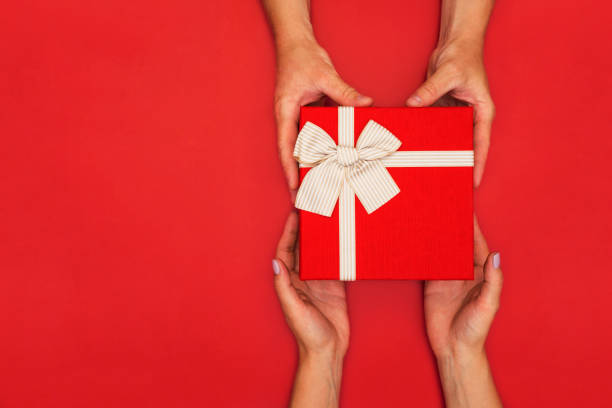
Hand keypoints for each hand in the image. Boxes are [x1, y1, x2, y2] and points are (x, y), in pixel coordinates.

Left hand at [273, 211, 348, 406]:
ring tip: (327, 215)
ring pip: (319, 251)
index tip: (294, 212)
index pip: (286, 250)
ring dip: (321, 235)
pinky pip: (336, 262)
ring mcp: (319, 280)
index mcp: (289, 281)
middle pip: (302, 246)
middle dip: (304, 227)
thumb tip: (276, 264)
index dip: (289, 231)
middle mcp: (302, 278)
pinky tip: (343, 237)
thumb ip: (284, 287)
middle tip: (310, 206)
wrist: (327, 352)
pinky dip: (338, 249)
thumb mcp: (294, 310)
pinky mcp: (335, 285)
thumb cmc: (307, 334)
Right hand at [275, 39, 372, 197]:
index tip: (294, 187)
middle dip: (301, 173)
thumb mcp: (324, 74)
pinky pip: (317, 133)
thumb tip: (365, 104)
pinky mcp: (309, 112)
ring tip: (324, 184)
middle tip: (310, 195)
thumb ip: (343, 91)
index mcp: (285, 111)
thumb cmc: (301, 57)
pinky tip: (336, 159)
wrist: (296, 43)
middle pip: (295, 151)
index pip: (286, 145)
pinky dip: (324, 147)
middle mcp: (290, 117)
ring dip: (313, 162)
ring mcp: (299, 116)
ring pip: (306, 144)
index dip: (290, 168)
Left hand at [407, 39, 494, 186]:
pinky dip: (427, 136)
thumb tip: (414, 104)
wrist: (455, 43)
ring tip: (430, 171)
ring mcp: (456, 114)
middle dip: (458, 163)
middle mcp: (470, 116)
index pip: (481, 143)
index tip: (474, 182)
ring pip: (448, 138)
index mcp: (482, 111)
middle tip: (448, 183)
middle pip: (465, 145)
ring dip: (440, 151)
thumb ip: (431, 90)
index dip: (478, 164)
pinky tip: (417, 147)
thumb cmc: (462, 56)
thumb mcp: (449, 73)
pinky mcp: (442, 109)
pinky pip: (435, 127)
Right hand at [424, 217, 502, 406]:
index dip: (472, 226)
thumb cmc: (475, 331)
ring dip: (437, 233)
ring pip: (442, 249)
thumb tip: (496, 257)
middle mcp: (464, 271)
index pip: (477, 244)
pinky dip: (423, 250)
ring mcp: (447, 276)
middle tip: (444, 203)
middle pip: (458, 242)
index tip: (467, 207)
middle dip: (453, 224)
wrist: (454, 350)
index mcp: (481, 274)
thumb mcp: (488, 307)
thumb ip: (493, 283)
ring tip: (429, 214)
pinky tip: (417, 236)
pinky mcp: (432, 283)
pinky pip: (427, 262)